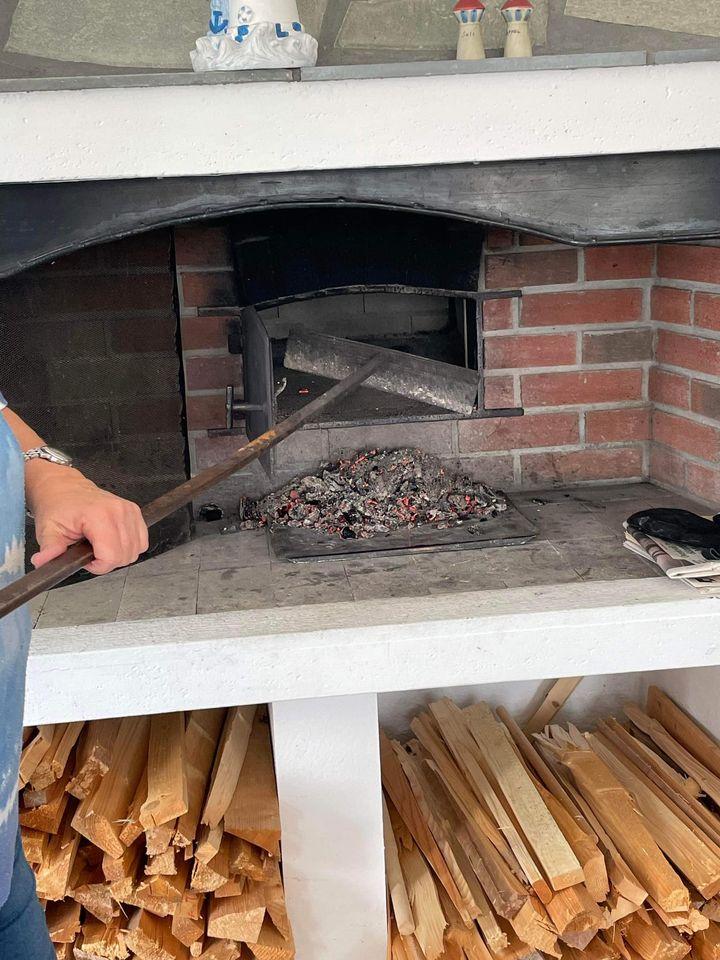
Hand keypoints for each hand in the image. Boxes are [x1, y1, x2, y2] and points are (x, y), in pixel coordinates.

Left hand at [27, 464, 148, 574]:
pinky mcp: (135, 512)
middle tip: (90, 553)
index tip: (85, 560)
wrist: (65, 487)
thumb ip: (50, 549)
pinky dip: (129, 547)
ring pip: (135, 550)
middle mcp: (118, 511)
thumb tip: (43, 562)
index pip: (111, 556)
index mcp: (98, 515)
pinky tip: (113, 542)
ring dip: (119, 555)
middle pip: (125, 556)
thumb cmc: (58, 506)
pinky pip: (142, 541)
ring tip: (100, 547)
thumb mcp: (48, 529)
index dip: (98, 566)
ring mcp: (129, 511)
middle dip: (107, 562)